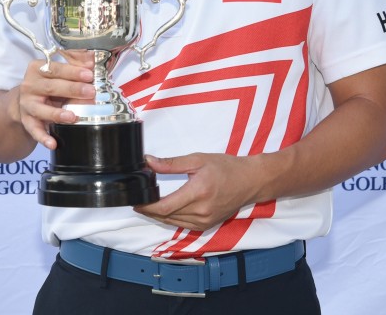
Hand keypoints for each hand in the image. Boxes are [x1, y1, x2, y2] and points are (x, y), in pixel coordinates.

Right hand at [14, 50, 94, 149]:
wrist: (25, 99)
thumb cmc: (48, 81)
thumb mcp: (59, 69)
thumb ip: (76, 61)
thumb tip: (93, 58)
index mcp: (37, 68)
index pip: (56, 69)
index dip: (73, 71)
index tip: (89, 74)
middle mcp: (29, 86)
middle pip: (51, 87)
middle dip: (72, 90)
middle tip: (90, 92)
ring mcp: (27, 104)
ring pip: (41, 109)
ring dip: (57, 113)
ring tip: (72, 117)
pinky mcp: (27, 121)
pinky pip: (34, 130)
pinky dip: (43, 137)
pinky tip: (53, 143)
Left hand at [134, 153, 259, 231]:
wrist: (250, 181)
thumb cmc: (226, 168)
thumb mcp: (198, 160)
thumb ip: (171, 163)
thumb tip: (149, 162)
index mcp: (198, 193)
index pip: (165, 207)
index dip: (147, 207)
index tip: (136, 202)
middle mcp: (201, 211)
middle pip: (166, 217)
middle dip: (150, 211)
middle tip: (139, 202)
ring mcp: (205, 221)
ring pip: (173, 223)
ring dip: (159, 216)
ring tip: (149, 205)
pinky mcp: (207, 225)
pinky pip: (183, 224)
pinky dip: (172, 218)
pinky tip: (166, 210)